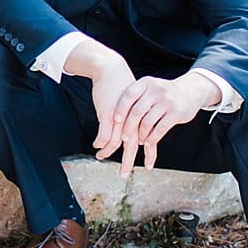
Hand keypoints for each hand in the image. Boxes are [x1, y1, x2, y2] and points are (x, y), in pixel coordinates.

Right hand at [65, 40, 140, 174]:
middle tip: (124, 175)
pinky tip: (97, 148)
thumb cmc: (120, 89)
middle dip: (128, 161)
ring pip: (116, 143)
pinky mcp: (108, 116)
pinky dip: (101, 143)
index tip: (150, 165)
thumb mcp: (129, 105)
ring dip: (108, 152)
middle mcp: (133, 120)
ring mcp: (120, 119)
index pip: (148, 139)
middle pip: (132, 145)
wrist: (111, 71)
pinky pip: (104, 136)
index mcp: (141, 118)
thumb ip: (132, 119)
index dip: (150, 153)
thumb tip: (133, 130)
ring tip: (100, 158)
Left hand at [102, 73, 217, 170]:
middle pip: (137, 111)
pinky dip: (152, 138)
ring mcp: (167, 101)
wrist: (189, 90)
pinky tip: (148, 143)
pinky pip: (160, 129)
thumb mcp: (149, 88)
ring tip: (139, 141)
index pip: (129, 95)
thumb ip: (135, 97)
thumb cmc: (162, 93)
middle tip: (124, 138)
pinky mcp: (176, 113)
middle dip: (128, 127)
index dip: (120, 109)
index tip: (114, 120)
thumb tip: (113, 115)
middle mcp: (156, 90)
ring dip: (141, 135)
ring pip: (147, 122)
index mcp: (145, 83)